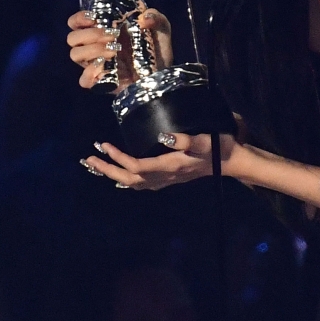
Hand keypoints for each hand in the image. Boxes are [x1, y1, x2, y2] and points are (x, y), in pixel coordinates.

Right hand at [66, 9, 172, 89]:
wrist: (163, 73)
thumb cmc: (157, 48)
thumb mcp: (161, 28)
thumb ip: (155, 17)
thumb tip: (144, 17)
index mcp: (102, 30)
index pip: (76, 23)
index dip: (79, 19)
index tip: (94, 18)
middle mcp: (94, 46)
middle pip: (72, 38)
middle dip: (91, 34)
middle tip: (113, 35)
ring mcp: (95, 65)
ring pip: (75, 55)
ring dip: (93, 49)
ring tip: (115, 50)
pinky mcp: (100, 82)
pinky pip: (83, 80)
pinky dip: (91, 72)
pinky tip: (107, 66)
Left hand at [81, 134, 238, 189]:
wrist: (232, 162)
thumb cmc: (219, 147)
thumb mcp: (204, 140)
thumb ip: (185, 139)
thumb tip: (163, 136)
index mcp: (169, 166)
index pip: (135, 166)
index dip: (118, 157)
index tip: (104, 145)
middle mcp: (165, 176)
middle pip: (128, 178)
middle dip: (107, 168)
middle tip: (88, 159)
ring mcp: (167, 179)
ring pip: (133, 183)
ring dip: (112, 174)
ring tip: (97, 165)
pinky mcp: (169, 178)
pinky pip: (142, 184)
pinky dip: (126, 180)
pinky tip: (120, 176)